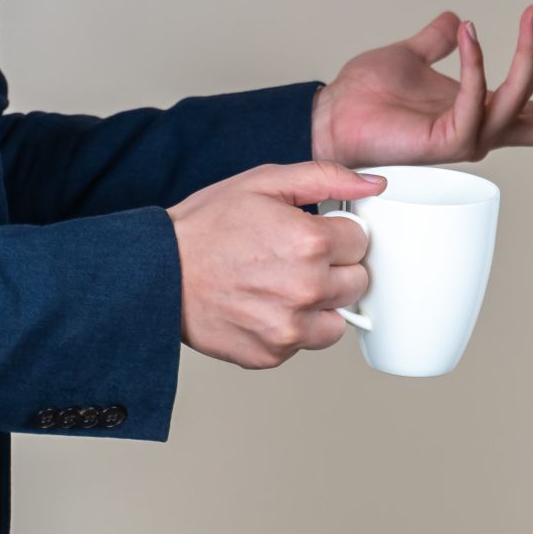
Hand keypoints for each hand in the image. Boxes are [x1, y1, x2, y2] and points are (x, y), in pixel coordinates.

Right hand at [168, 161, 383, 368]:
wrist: (157, 272)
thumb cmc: (206, 225)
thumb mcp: (265, 182)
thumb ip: (327, 178)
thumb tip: (374, 186)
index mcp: (309, 243)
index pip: (361, 242)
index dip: (337, 234)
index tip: (313, 233)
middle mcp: (305, 290)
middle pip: (357, 281)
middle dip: (335, 268)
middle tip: (296, 258)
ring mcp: (288, 329)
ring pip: (337, 319)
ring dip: (320, 304)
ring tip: (282, 284)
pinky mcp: (271, 355)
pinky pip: (304, 343)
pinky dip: (291, 327)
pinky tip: (265, 306)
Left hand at [309, 9, 532, 165]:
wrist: (331, 114)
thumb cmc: (364, 97)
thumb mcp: (409, 58)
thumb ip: (435, 41)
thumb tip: (454, 20)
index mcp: (471, 111)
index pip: (525, 110)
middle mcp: (474, 129)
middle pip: (531, 108)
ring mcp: (463, 137)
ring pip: (514, 100)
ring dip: (525, 56)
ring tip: (531, 18)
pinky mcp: (446, 141)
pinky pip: (475, 100)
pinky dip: (476, 66)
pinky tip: (470, 36)